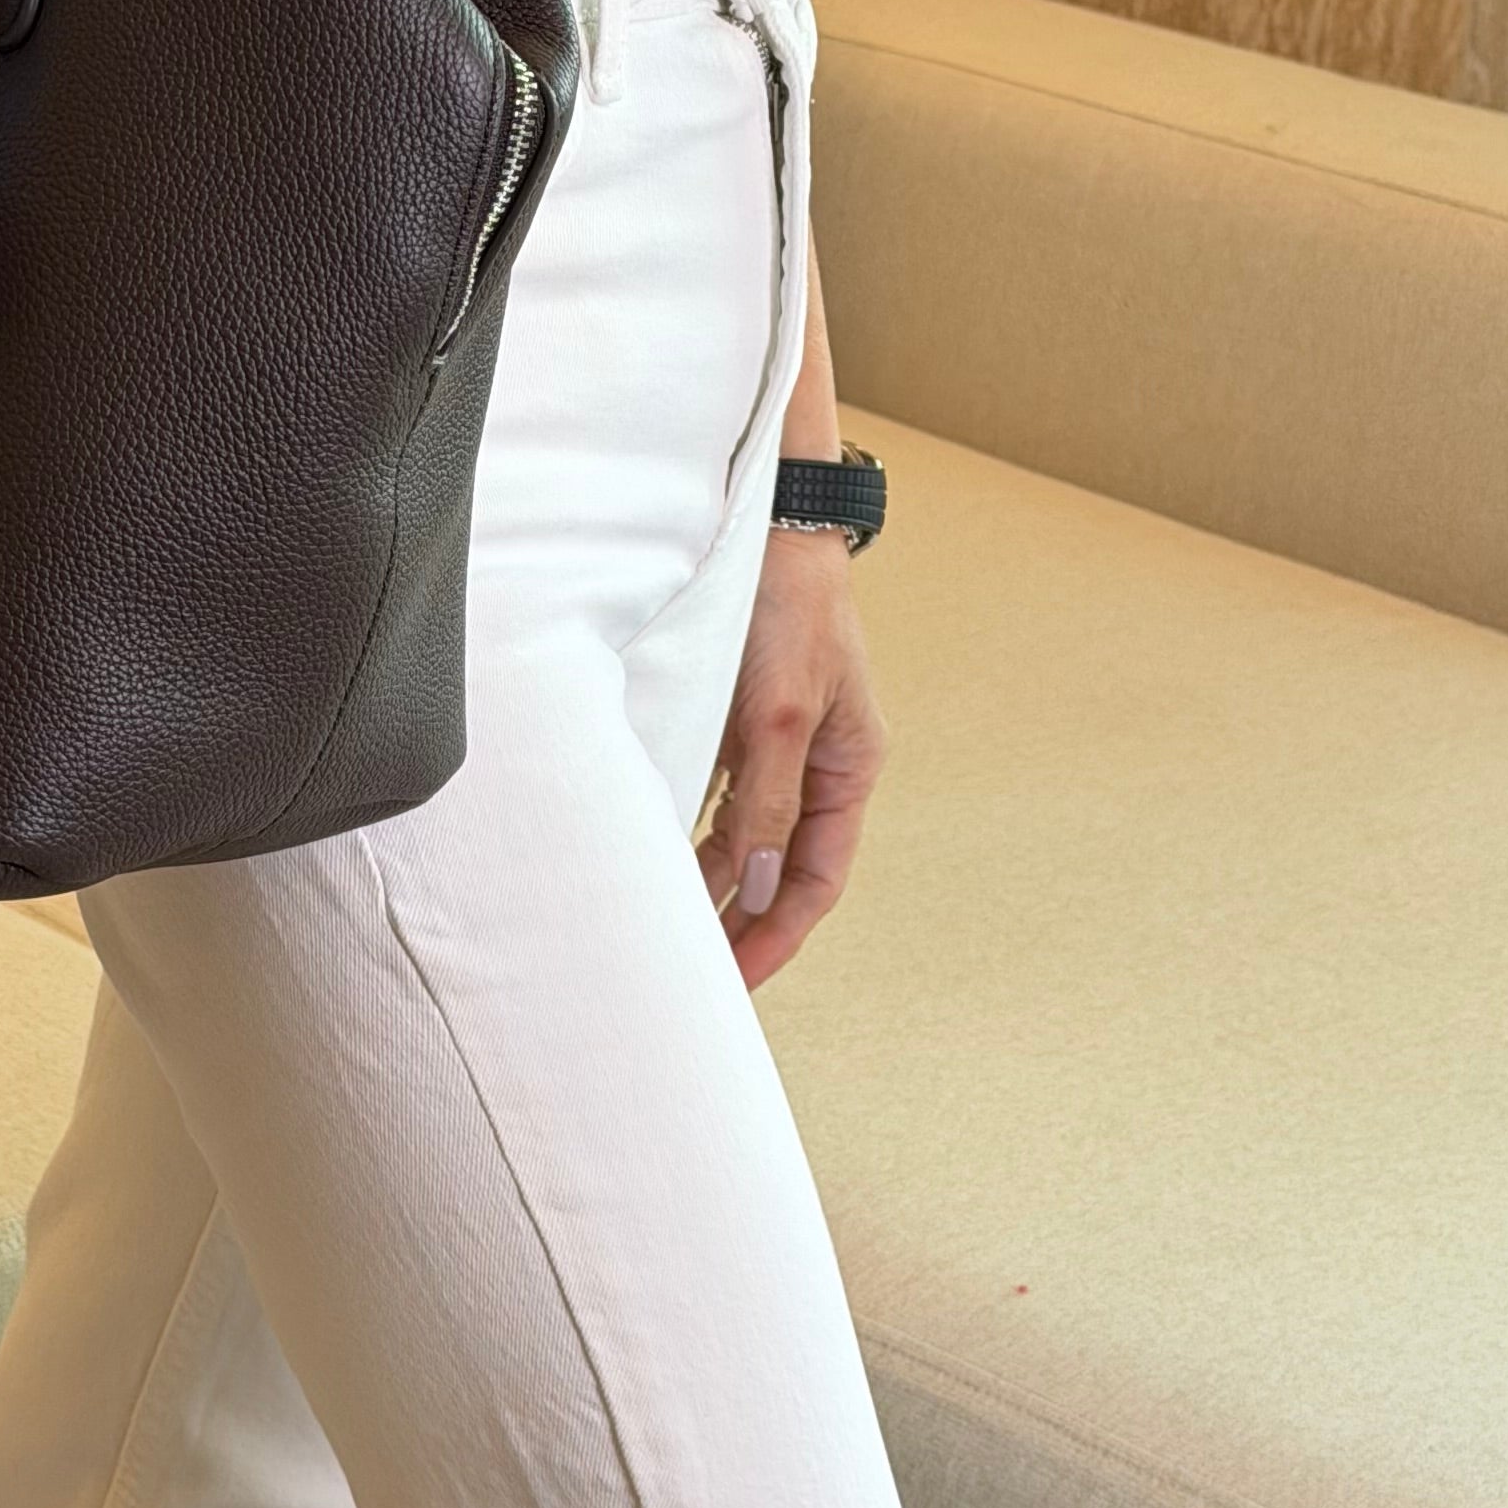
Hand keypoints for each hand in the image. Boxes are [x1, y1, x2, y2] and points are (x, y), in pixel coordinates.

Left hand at [697, 526, 888, 990]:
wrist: (768, 522)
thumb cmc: (788, 605)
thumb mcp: (777, 710)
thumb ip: (765, 800)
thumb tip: (756, 884)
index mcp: (849, 769)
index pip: (815, 881)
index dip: (777, 937)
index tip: (736, 985)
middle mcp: (816, 766)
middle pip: (781, 870)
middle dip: (742, 926)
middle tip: (693, 981)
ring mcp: (776, 746)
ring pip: (744, 840)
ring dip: (710, 887)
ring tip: (668, 935)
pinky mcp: (739, 723)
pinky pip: (717, 800)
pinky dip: (690, 836)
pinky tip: (658, 863)